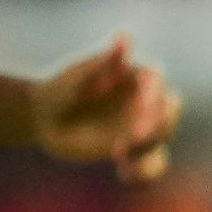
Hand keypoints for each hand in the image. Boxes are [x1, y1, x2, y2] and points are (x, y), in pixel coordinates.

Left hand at [32, 36, 178, 184]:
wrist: (44, 118)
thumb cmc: (60, 89)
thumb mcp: (77, 76)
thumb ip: (103, 62)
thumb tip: (125, 36)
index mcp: (138, 78)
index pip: (157, 83)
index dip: (154, 95)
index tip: (142, 107)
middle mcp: (147, 103)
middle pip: (168, 114)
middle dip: (156, 126)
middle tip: (134, 136)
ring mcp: (143, 128)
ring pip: (161, 142)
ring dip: (148, 151)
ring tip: (120, 156)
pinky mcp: (136, 152)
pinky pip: (151, 165)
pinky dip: (144, 174)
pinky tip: (124, 175)